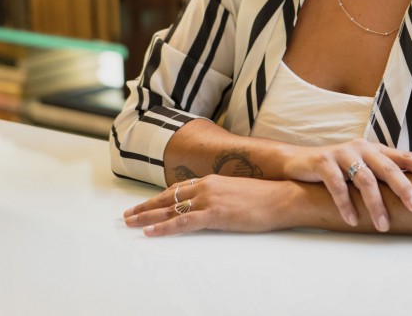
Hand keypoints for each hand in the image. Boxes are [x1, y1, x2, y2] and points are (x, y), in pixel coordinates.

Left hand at [124, 175, 295, 235]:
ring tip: (131, 223)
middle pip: (168, 197)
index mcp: (212, 180)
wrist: (283, 197)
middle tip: (128, 215)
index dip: (159, 197)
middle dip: (146, 207)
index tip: (146, 204)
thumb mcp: (238, 191)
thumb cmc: (266, 197)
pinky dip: (164, 228)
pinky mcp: (215, 214)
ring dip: (148, 217)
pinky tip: (150, 232)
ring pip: (170, 210)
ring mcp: (209, 199)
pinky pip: (183, 223)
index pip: (178, 188)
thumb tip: (214, 204)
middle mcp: (206, 186)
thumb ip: (222, 195)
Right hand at [280, 139, 411, 231]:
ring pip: (364, 179)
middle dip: (404, 188)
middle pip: (388, 167)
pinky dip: (346, 204)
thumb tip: (410, 196)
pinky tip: (353, 220)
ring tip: (383, 225)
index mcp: (374, 149)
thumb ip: (380, 175)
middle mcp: (361, 148)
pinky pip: (338, 185)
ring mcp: (342, 154)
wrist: (299, 161)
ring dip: (375, 204)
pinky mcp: (324, 162)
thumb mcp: (361, 167)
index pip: (403, 155)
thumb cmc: (337, 168)